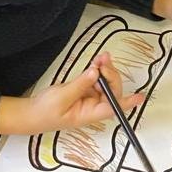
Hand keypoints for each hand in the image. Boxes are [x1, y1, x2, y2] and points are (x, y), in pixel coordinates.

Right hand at [28, 52, 142, 132]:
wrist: (31, 113)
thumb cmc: (45, 112)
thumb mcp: (62, 97)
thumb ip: (80, 84)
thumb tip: (96, 72)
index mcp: (90, 114)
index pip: (113, 108)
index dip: (128, 103)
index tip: (140, 97)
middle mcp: (93, 107)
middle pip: (112, 90)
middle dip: (111, 74)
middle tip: (103, 60)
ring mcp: (89, 98)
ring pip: (105, 82)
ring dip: (105, 69)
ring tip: (101, 57)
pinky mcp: (84, 90)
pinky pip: (96, 78)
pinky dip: (97, 69)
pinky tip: (96, 62)